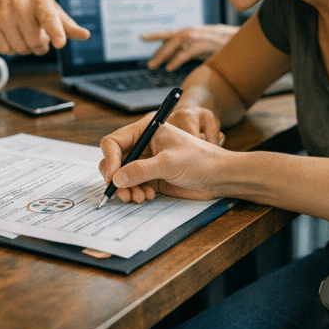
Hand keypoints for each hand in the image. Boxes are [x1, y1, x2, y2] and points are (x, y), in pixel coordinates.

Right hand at [0, 0, 89, 55]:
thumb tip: (85, 35)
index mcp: (40, 0)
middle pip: (36, 43)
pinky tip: (11, 34)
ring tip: (23, 32)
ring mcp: (3, 15)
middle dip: (39, 44)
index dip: (56, 32)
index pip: (49, 18)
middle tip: (37, 33)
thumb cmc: (30, 2)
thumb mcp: (51, 8)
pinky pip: (5, 51)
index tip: (60, 42)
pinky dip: (11, 48)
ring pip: (20, 49)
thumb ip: (68, 25)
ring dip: (25, 47)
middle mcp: (20, 5)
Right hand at [99, 114, 226, 203]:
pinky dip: (134, 193)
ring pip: (121, 175)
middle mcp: (143, 145)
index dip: (110, 159)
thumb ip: (141, 170)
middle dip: (116, 177)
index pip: (114, 141)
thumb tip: (116, 179)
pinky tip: (147, 196)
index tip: (113, 177)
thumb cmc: (200, 160)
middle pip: (114, 160)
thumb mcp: (169, 163)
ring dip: (126, 188)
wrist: (219, 176)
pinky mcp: (151, 177)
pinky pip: (132, 185)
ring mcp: (146, 162)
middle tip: (122, 192)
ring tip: (138, 197)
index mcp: (146, 131)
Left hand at [143, 25, 238, 70]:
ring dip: (164, 54)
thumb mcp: (210, 47)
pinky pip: (189, 50)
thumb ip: (195, 50)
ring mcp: (203, 36)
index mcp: (196, 32)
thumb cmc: (231, 46)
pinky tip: (170, 67)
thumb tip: (179, 57)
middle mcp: (198, 31)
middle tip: (149, 63)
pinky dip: (178, 58)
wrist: (250, 42)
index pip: (173, 32)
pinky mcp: (209, 43)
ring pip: (178, 42)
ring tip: (154, 65)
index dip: (158, 35)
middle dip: (158, 49)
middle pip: (173, 37)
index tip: (143, 37)